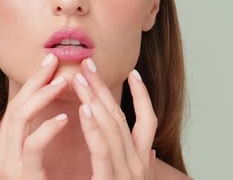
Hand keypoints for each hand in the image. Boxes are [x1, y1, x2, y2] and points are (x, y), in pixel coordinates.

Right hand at [0, 54, 68, 179]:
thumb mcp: (17, 167)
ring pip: (20, 118)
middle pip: (10, 108)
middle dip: (31, 80)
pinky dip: (49, 128)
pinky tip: (64, 118)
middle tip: (51, 60)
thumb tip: (30, 122)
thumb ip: (20, 146)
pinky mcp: (23, 177)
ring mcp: (6, 166)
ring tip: (63, 82)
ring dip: (43, 95)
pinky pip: (34, 144)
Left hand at [71, 58, 156, 179]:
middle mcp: (137, 165)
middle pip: (121, 117)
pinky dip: (93, 128)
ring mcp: (126, 174)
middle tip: (88, 64)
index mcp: (141, 162)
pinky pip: (101, 149)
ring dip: (95, 99)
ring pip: (111, 127)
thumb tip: (151, 152)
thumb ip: (142, 167)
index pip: (148, 122)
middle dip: (104, 88)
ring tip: (80, 78)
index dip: (142, 96)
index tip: (133, 73)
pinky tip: (83, 109)